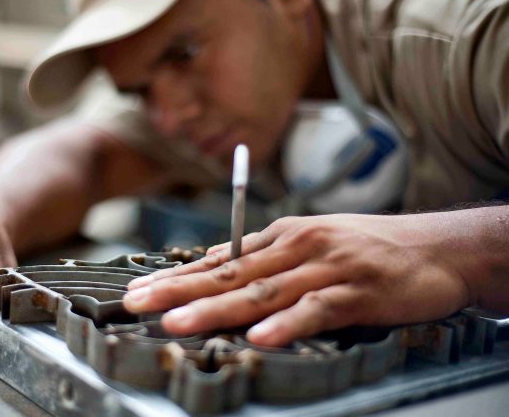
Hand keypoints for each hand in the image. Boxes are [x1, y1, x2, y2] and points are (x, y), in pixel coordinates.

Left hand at [124, 213, 478, 346]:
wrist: (437, 246)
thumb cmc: (369, 248)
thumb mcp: (311, 242)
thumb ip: (264, 257)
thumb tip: (215, 265)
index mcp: (283, 236)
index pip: (220, 258)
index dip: (177, 276)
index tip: (140, 290)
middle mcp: (297, 247)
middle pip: (229, 272)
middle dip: (178, 290)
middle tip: (137, 304)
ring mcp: (326, 267)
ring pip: (262, 291)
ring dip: (218, 308)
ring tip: (179, 323)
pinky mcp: (357, 290)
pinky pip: (317, 309)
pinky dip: (288, 324)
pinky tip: (261, 338)